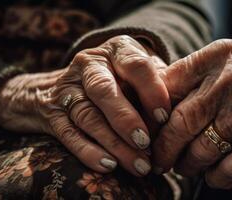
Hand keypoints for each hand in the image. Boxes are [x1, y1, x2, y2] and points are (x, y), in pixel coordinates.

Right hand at [0, 35, 170, 176]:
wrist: (65, 84)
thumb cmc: (118, 80)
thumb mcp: (139, 74)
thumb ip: (158, 85)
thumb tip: (178, 114)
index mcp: (117, 49)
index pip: (136, 65)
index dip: (152, 92)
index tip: (165, 118)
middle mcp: (89, 64)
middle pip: (104, 90)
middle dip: (126, 119)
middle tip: (146, 144)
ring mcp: (67, 88)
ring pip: (88, 116)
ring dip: (114, 143)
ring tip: (137, 165)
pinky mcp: (53, 113)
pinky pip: (69, 134)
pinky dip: (89, 151)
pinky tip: (109, 165)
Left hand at [153, 39, 231, 187]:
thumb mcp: (214, 56)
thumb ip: (184, 71)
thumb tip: (150, 97)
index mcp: (211, 62)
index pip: (168, 90)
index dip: (151, 116)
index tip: (146, 131)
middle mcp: (227, 87)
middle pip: (181, 124)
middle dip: (163, 149)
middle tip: (157, 159)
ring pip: (202, 151)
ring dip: (187, 165)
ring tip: (183, 165)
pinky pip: (230, 169)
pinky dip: (215, 178)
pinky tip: (210, 173)